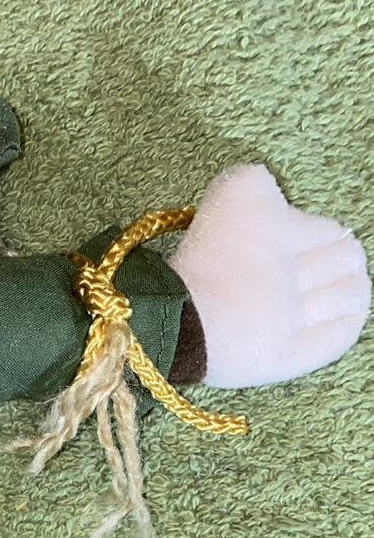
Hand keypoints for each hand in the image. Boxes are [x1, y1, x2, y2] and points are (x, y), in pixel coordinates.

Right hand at [168, 164, 369, 388]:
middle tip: (342, 260)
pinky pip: (333, 341)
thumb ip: (255, 181)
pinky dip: (346, 327)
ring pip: (346, 300)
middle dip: (346, 259)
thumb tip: (269, 191)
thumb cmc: (204, 253)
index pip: (329, 229)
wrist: (185, 315)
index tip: (319, 236)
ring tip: (350, 290)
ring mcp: (299, 318)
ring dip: (353, 291)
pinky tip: (348, 319)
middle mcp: (303, 272)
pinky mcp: (289, 356)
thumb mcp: (231, 190)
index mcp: (292, 230)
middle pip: (344, 262)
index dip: (325, 232)